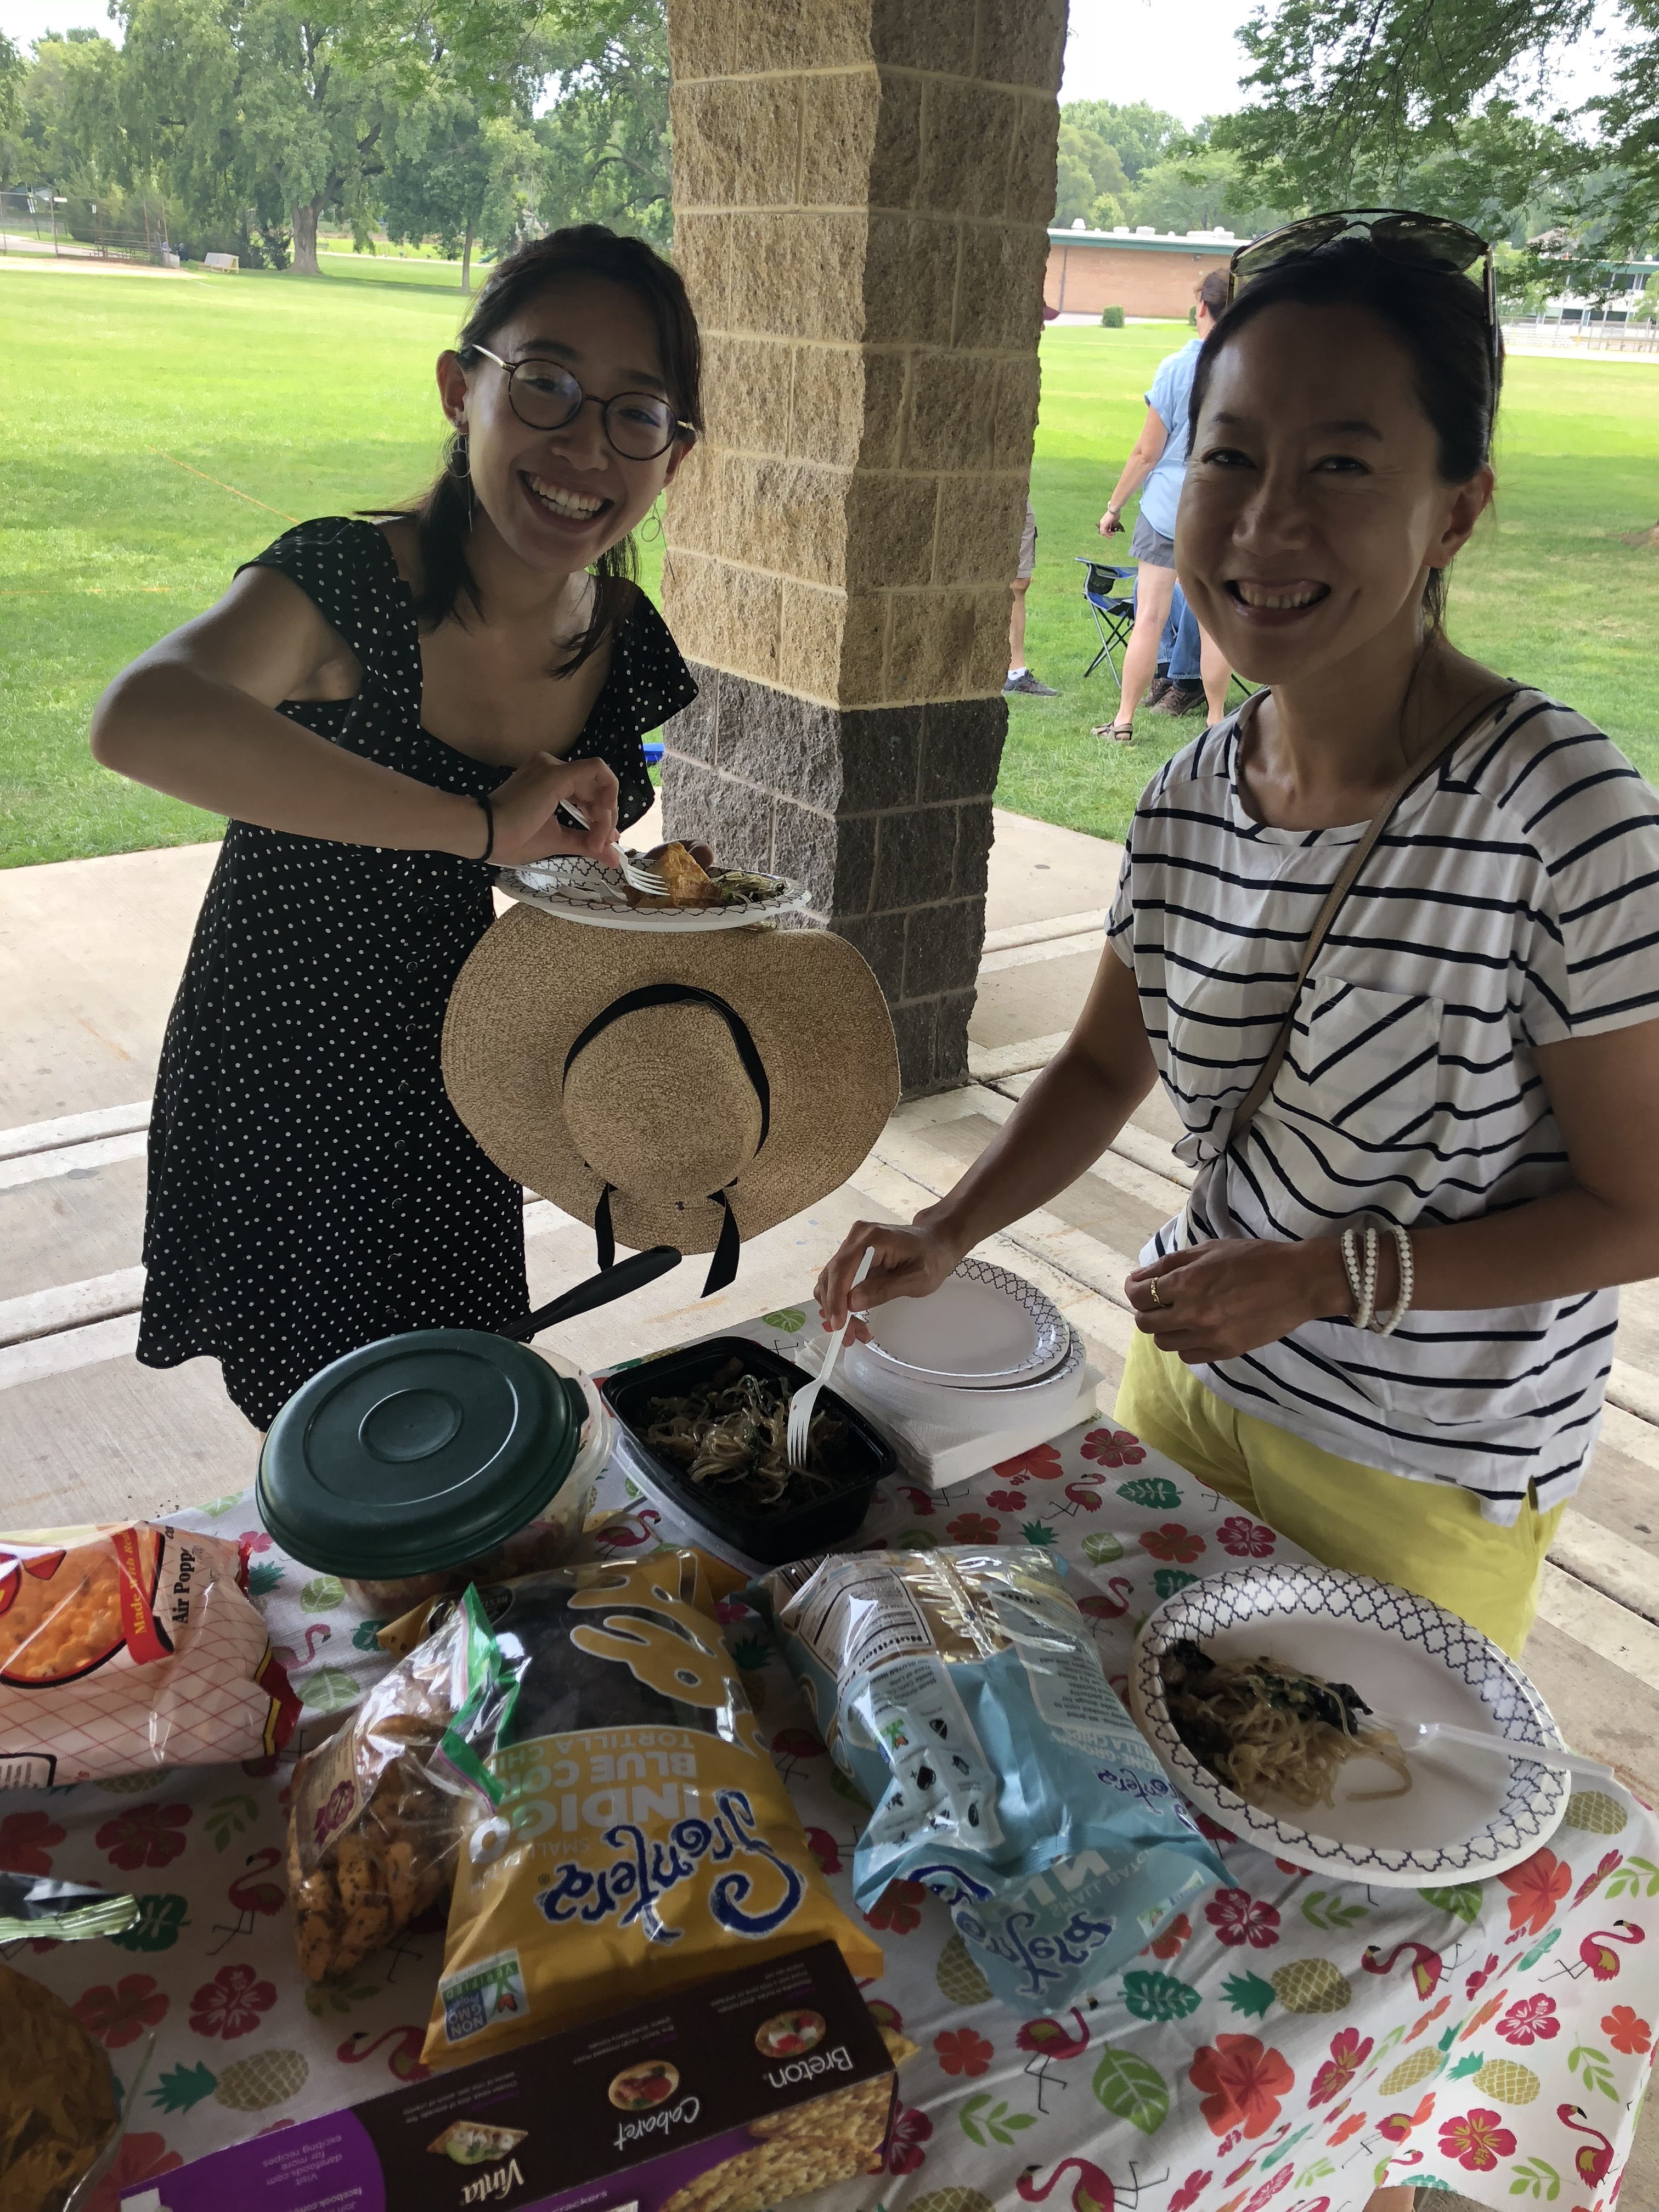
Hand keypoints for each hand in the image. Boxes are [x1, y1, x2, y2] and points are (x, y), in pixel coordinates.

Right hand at [481, 754, 621, 867]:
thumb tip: (613, 857)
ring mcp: (554, 766)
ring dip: (607, 811)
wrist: (488, 835)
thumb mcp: (558, 840)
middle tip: (602, 842)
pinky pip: (598, 774)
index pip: (586, 791)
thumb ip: (585, 842)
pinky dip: (607, 797)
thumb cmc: (514, 839)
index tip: (601, 841)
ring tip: (597, 838)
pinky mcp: (557, 772)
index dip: (601, 814)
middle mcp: (551, 766)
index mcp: (548, 780)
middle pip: (596, 785)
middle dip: (606, 815)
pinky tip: (601, 820)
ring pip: (600, 779)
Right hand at [813, 1214, 964, 1335]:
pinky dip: (840, 1302)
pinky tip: (851, 1318)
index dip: (836, 1298)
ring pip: (830, 1281)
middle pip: (832, 1276)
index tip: (838, 1325)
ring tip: (855, 1332)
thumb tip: (851, 1303)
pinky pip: (838, 1280)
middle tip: (850, 1337)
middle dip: (836, 1309)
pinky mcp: (852, 1256)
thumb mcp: (917, 1279)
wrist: (936, 1242)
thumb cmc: (933, 1259)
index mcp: (873, 1238)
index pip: (842, 1268)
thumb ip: (884, 1289)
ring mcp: (852, 1245)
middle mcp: (857, 1238)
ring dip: (837, 1309)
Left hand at [1098, 507, 1122, 535]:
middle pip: (1102, 531)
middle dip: (1108, 533)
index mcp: (1104, 520)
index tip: (1113, 531)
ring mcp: (1102, 524)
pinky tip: (1113, 535)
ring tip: (1114, 534)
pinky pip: (1104, 533)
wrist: (1114, 509)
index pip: (1104, 528)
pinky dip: (1108, 535)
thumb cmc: (1115, 512)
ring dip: (1109, 535)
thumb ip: (1113, 524)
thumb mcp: (1114, 520)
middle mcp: (1102, 522)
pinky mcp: (1103, 525)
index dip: (1108, 531)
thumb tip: (1113, 528)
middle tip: (1114, 533)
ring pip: (1103, 533)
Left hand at [1125, 1237, 1349, 1363]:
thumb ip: (1170, 1264)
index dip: (1133, 1289)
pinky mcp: (1225, 1352)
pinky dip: (1185, 1344)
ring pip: (1163, 1343)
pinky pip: (1188, 1356)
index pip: (1138, 1295)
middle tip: (1159, 1300)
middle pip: (1145, 1323)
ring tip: (1180, 1315)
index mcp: (1186, 1283)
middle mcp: (1192, 1313)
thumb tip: (1140, 1277)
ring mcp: (1208, 1337)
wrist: (1299, 1282)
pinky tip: (1197, 1329)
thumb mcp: (1209, 1249)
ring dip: (1165, 1328)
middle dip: (1145, 1310)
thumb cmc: (1255, 1258)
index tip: (1139, 1285)